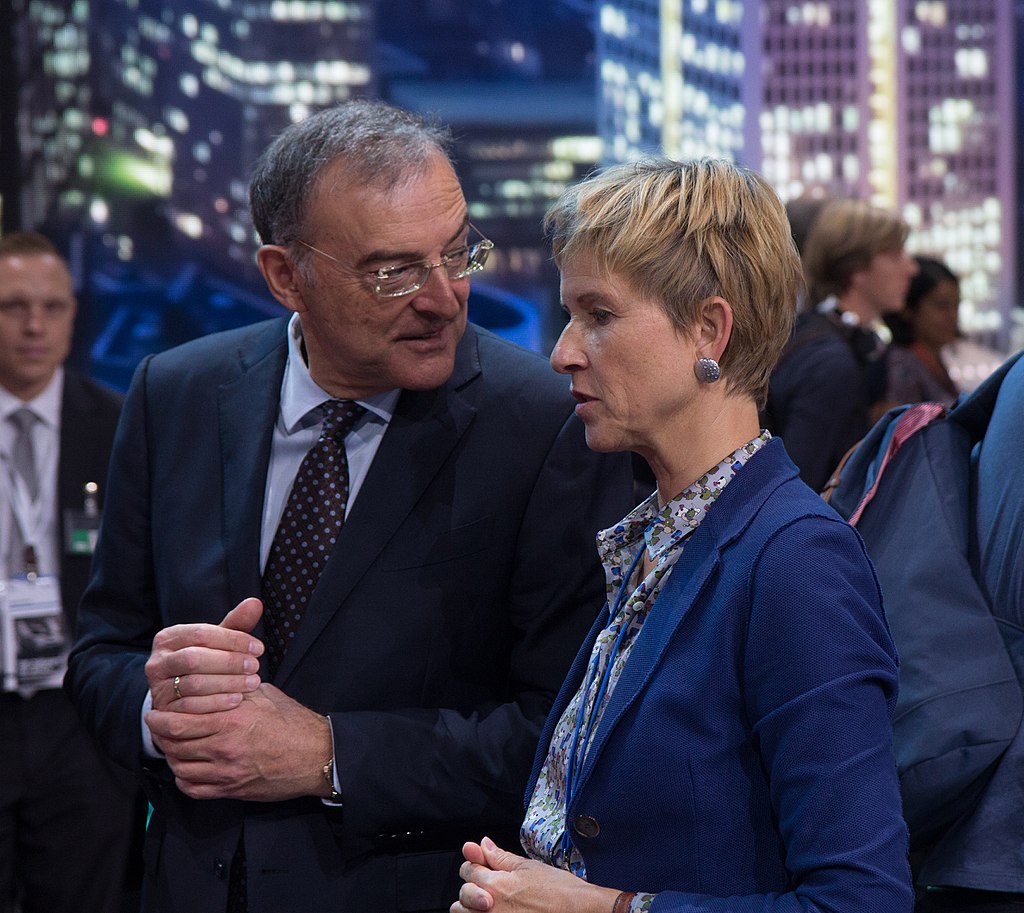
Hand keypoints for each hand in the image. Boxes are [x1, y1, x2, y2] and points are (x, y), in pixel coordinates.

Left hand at [144, 682, 332, 800]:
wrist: (315, 755)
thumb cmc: (293, 722)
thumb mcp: (265, 694)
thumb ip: (234, 688)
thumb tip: (212, 678)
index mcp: (233, 717)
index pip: (180, 718)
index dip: (161, 715)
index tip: (155, 710)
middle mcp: (226, 745)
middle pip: (174, 743)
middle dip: (159, 734)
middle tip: (155, 726)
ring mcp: (227, 771)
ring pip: (179, 766)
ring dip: (170, 755)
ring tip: (170, 744)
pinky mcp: (231, 789)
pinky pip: (193, 788)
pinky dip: (183, 778)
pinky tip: (185, 767)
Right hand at [145, 598, 264, 712]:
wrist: (180, 694)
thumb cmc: (205, 660)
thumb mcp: (218, 641)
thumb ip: (236, 623)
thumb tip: (255, 603)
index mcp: (169, 638)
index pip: (202, 633)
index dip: (233, 640)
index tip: (258, 648)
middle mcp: (158, 661)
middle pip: (194, 659)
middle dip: (229, 662)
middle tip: (255, 666)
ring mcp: (158, 687)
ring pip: (193, 684)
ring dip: (227, 684)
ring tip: (252, 683)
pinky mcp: (164, 709)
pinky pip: (191, 707)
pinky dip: (217, 703)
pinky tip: (237, 699)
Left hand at [452, 837, 618, 912]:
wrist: (578, 911)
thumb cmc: (558, 891)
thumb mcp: (528, 866)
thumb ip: (500, 857)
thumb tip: (482, 844)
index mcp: (496, 885)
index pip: (468, 871)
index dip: (474, 864)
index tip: (481, 864)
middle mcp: (490, 908)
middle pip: (462, 897)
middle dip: (471, 890)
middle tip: (487, 890)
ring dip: (471, 909)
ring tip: (490, 906)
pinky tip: (497, 912)